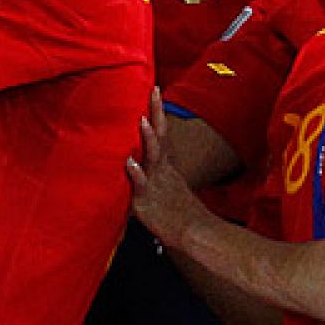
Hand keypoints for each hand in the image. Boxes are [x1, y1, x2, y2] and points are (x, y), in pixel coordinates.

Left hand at [126, 89, 210, 250]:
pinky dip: (136, 173)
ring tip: (141, 120)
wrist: (195, 234)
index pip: (161, 133)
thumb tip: (138, 163)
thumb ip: (152, 174)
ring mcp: (155, 183)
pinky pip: (141, 185)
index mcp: (165, 166)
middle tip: (154, 91)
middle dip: (156, 113)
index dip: (157, 112)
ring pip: (153, 157)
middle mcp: (161, 170)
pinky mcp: (147, 200)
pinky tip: (129, 163)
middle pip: (160, 136)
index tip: (155, 91)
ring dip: (148, 138)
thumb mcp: (167, 187)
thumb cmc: (179, 213)